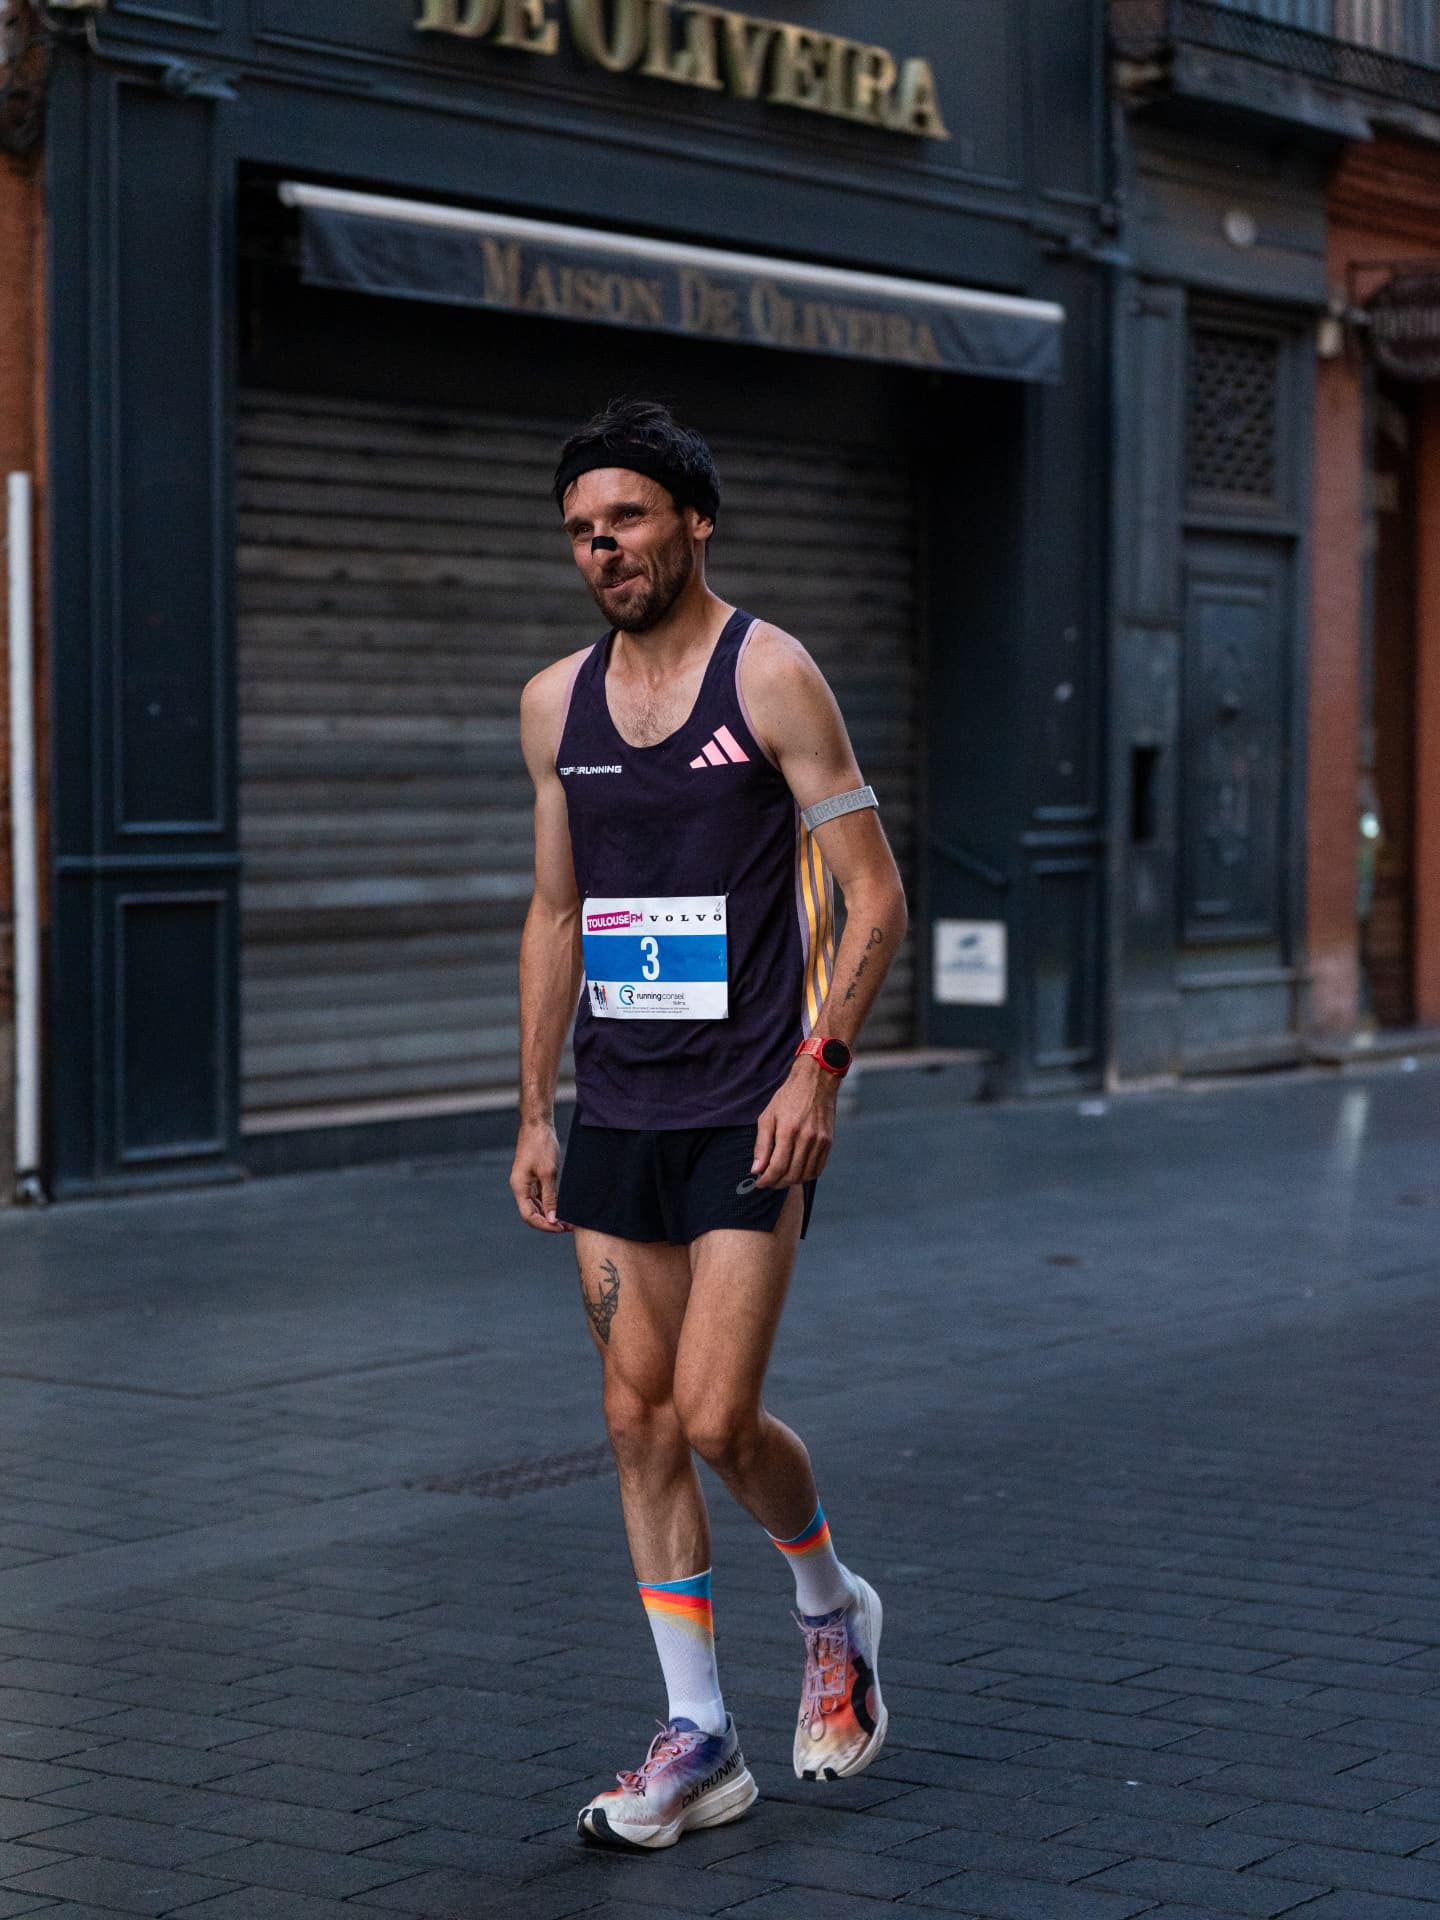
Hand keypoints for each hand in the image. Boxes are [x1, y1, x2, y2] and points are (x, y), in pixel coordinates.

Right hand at [509, 1120, 570, 1231]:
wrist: (538, 1126)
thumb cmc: (541, 1145)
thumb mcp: (548, 1172)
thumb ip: (550, 1196)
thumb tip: (552, 1218)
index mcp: (520, 1188)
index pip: (529, 1216)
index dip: (545, 1225)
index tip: (560, 1228)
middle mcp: (521, 1188)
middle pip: (532, 1214)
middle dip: (549, 1222)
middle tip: (568, 1227)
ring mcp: (527, 1184)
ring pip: (537, 1207)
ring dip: (551, 1215)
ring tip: (568, 1220)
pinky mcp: (534, 1179)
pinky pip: (541, 1197)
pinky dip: (551, 1204)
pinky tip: (563, 1208)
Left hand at [751, 1060, 838, 1188]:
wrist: (815, 1082)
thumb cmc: (788, 1098)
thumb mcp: (768, 1117)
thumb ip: (762, 1145)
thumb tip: (756, 1170)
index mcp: (788, 1131)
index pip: (777, 1167)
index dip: (767, 1179)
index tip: (759, 1182)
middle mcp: (806, 1138)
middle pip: (792, 1174)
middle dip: (777, 1183)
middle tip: (768, 1181)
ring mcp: (820, 1141)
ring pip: (805, 1175)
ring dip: (791, 1181)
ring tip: (781, 1177)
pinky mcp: (829, 1142)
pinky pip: (818, 1169)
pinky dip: (806, 1175)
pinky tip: (796, 1171)